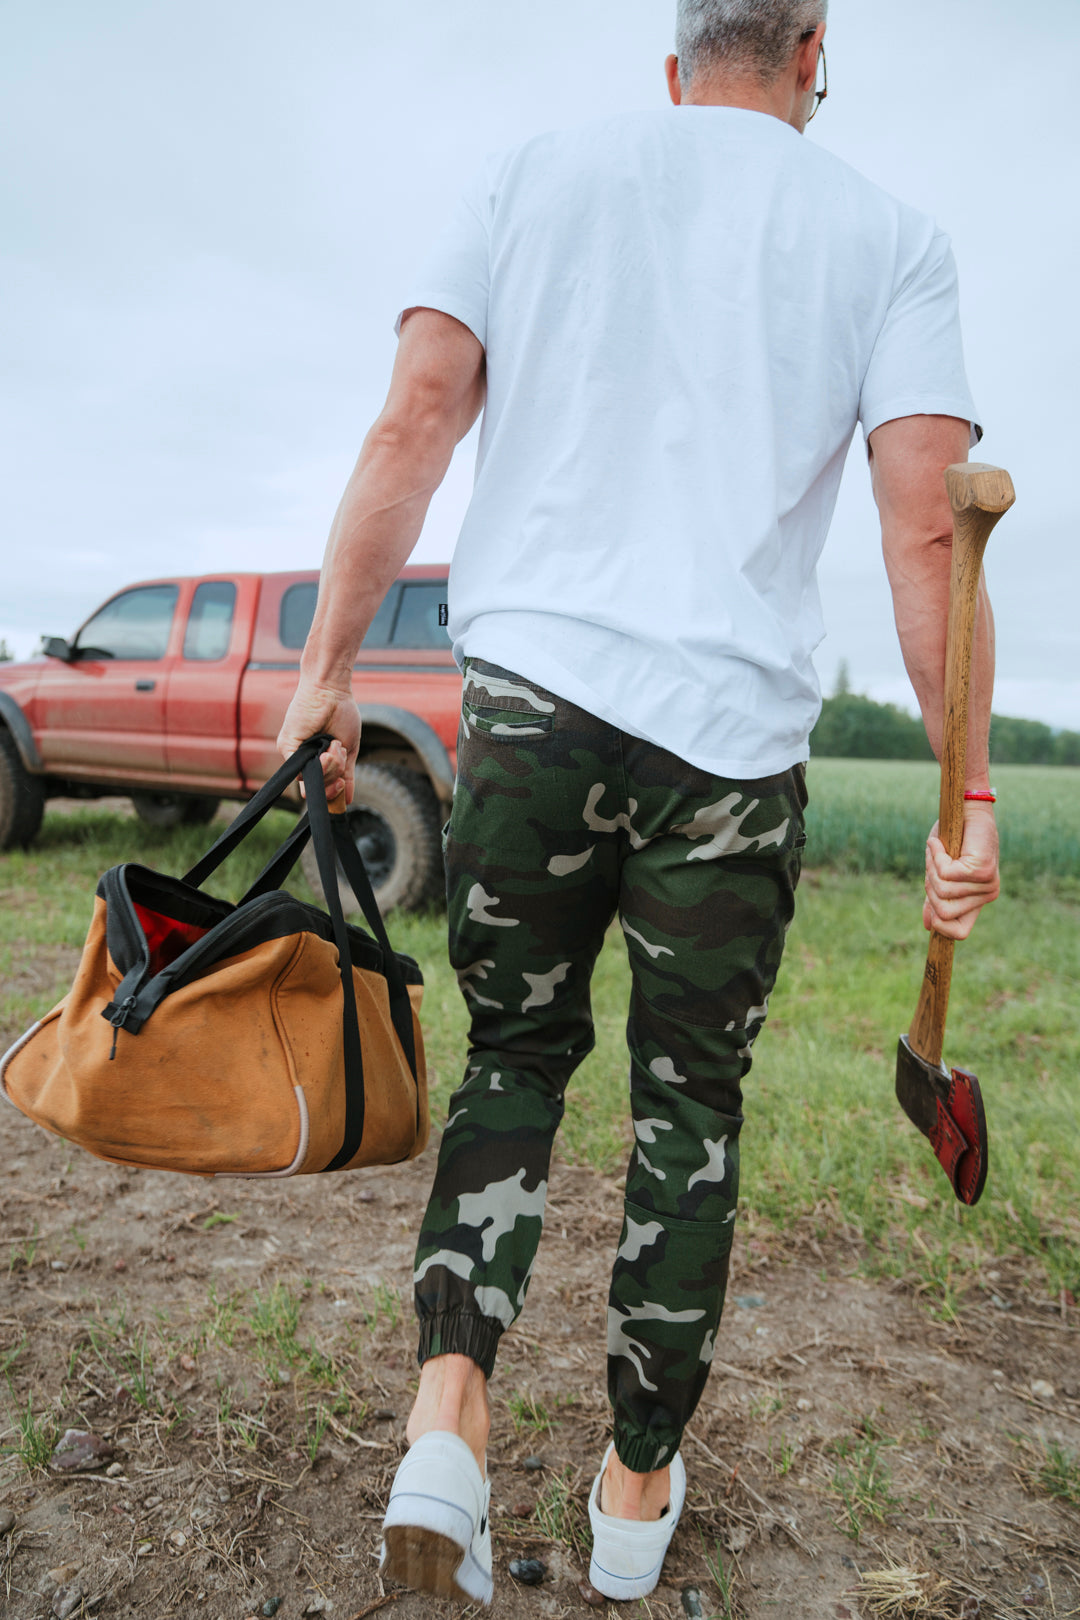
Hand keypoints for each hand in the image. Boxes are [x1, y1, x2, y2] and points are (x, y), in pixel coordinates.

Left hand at [276, 680, 360, 805]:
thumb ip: (346, 775)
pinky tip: (327, 753)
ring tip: (334, 745)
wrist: (332, 690)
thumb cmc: (341, 713)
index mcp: (317, 761)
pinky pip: (302, 771)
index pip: (322, 789)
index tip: (342, 785)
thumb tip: (349, 800)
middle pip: (318, 787)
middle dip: (334, 775)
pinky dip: (319, 765)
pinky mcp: (287, 746)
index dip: (332, 794)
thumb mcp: (348, 751)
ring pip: (312, 780)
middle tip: (339, 752)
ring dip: (330, 766)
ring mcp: (294, 754)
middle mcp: (303, 760)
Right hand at [923, 801, 999, 939]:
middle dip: (929, 887)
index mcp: (978, 901)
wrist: (966, 809)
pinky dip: (935, 856)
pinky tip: (939, 843)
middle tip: (934, 864)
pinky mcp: (983, 870)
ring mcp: (988, 884)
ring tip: (938, 850)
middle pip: (943, 912)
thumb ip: (936, 898)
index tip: (930, 905)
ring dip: (931, 867)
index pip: (960, 932)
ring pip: (942, 891)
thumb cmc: (952, 839)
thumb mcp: (940, 872)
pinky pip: (946, 873)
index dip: (940, 926)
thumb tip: (928, 925)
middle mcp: (988, 895)